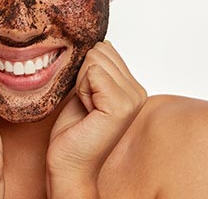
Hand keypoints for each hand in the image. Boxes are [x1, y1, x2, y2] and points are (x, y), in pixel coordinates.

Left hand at [46, 41, 146, 197]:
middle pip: (99, 51)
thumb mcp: (86, 89)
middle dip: (83, 75)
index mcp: (132, 86)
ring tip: (87, 108)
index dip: (85, 71)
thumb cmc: (74, 130)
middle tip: (86, 104)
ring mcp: (133, 98)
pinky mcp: (121, 106)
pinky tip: (87, 111)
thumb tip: (102, 42)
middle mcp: (138, 91)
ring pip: (94, 61)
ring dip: (82, 84)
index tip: (88, 98)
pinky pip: (93, 74)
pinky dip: (81, 90)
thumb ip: (97, 67)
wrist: (69, 163)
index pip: (104, 48)